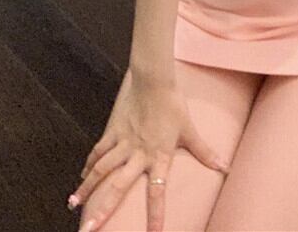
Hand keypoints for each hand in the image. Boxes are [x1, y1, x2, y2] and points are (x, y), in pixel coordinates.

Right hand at [67, 66, 229, 231]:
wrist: (154, 80)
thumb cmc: (174, 105)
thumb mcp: (190, 130)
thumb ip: (204, 152)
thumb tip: (225, 167)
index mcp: (158, 157)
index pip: (157, 192)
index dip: (155, 215)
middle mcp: (138, 154)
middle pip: (118, 187)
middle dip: (103, 209)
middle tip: (89, 229)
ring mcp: (123, 143)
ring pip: (102, 170)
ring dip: (87, 187)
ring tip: (73, 205)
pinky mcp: (114, 131)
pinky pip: (99, 151)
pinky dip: (89, 164)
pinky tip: (81, 177)